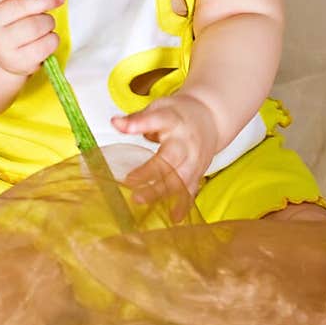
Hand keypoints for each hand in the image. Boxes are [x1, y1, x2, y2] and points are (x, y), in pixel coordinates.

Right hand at [0, 0, 62, 75]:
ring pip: (37, 25)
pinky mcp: (18, 61)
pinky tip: (47, 38)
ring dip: (49, 21)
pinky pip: (46, 44)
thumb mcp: (8, 3)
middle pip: (25, 5)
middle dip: (47, 0)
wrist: (0, 55)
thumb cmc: (9, 23)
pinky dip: (53, 39)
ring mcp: (2, 44)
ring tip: (47, 23)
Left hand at [110, 92, 219, 215]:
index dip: (139, 125)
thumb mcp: (159, 107)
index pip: (157, 120)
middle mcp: (186, 141)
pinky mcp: (198, 172)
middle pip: (170, 158)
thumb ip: (138, 118)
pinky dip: (183, 204)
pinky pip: (191, 190)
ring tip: (141, 199)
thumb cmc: (180, 115)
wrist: (210, 119)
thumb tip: (115, 123)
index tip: (120, 128)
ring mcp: (194, 159)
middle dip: (151, 172)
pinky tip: (174, 217)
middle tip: (130, 182)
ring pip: (180, 178)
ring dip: (161, 191)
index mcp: (174, 120)